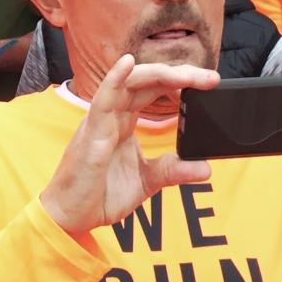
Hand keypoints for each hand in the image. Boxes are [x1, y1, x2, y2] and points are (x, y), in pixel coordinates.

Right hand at [39, 54, 213, 241]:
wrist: (70, 218)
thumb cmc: (99, 195)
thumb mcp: (147, 182)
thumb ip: (173, 170)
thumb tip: (205, 167)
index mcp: (124, 122)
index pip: (154, 91)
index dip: (180, 84)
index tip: (209, 86)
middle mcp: (112, 116)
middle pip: (146, 81)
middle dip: (179, 75)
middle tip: (210, 78)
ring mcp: (100, 122)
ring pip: (128, 84)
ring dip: (159, 75)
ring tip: (187, 74)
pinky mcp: (91, 134)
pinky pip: (102, 101)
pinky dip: (114, 80)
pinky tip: (127, 64)